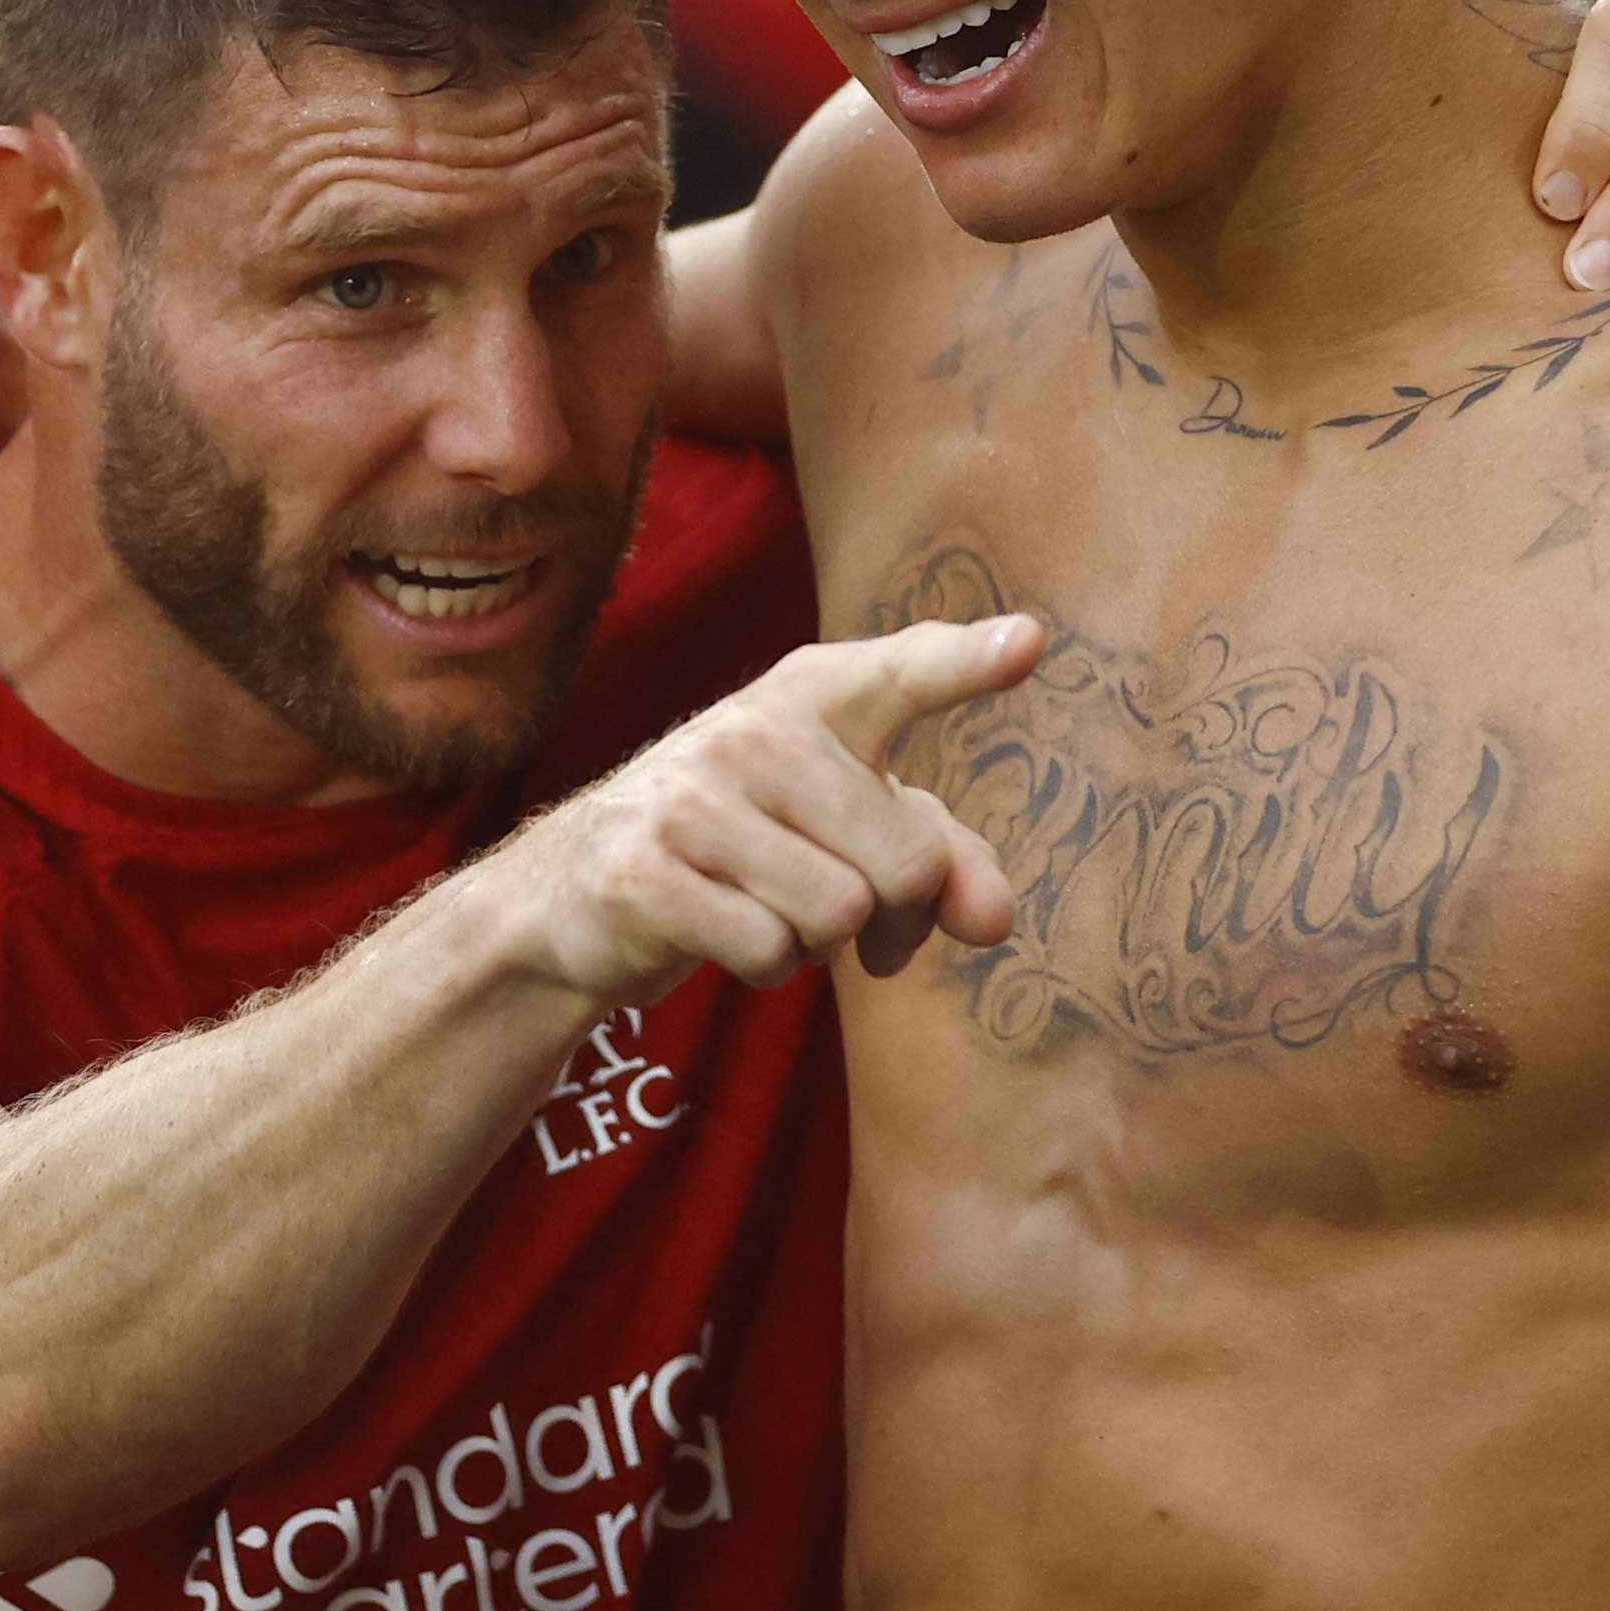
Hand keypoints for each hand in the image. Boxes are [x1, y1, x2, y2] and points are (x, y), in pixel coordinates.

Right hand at [502, 618, 1041, 1003]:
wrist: (579, 888)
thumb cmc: (750, 844)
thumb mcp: (853, 828)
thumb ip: (947, 862)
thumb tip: (994, 922)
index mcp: (815, 696)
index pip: (901, 672)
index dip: (967, 662)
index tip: (1030, 642)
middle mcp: (753, 730)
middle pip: (907, 865)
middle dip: (899, 921)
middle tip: (863, 926)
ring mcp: (692, 797)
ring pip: (838, 916)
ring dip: (822, 947)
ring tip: (778, 917)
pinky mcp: (644, 871)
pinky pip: (768, 952)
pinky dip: (765, 968)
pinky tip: (726, 935)